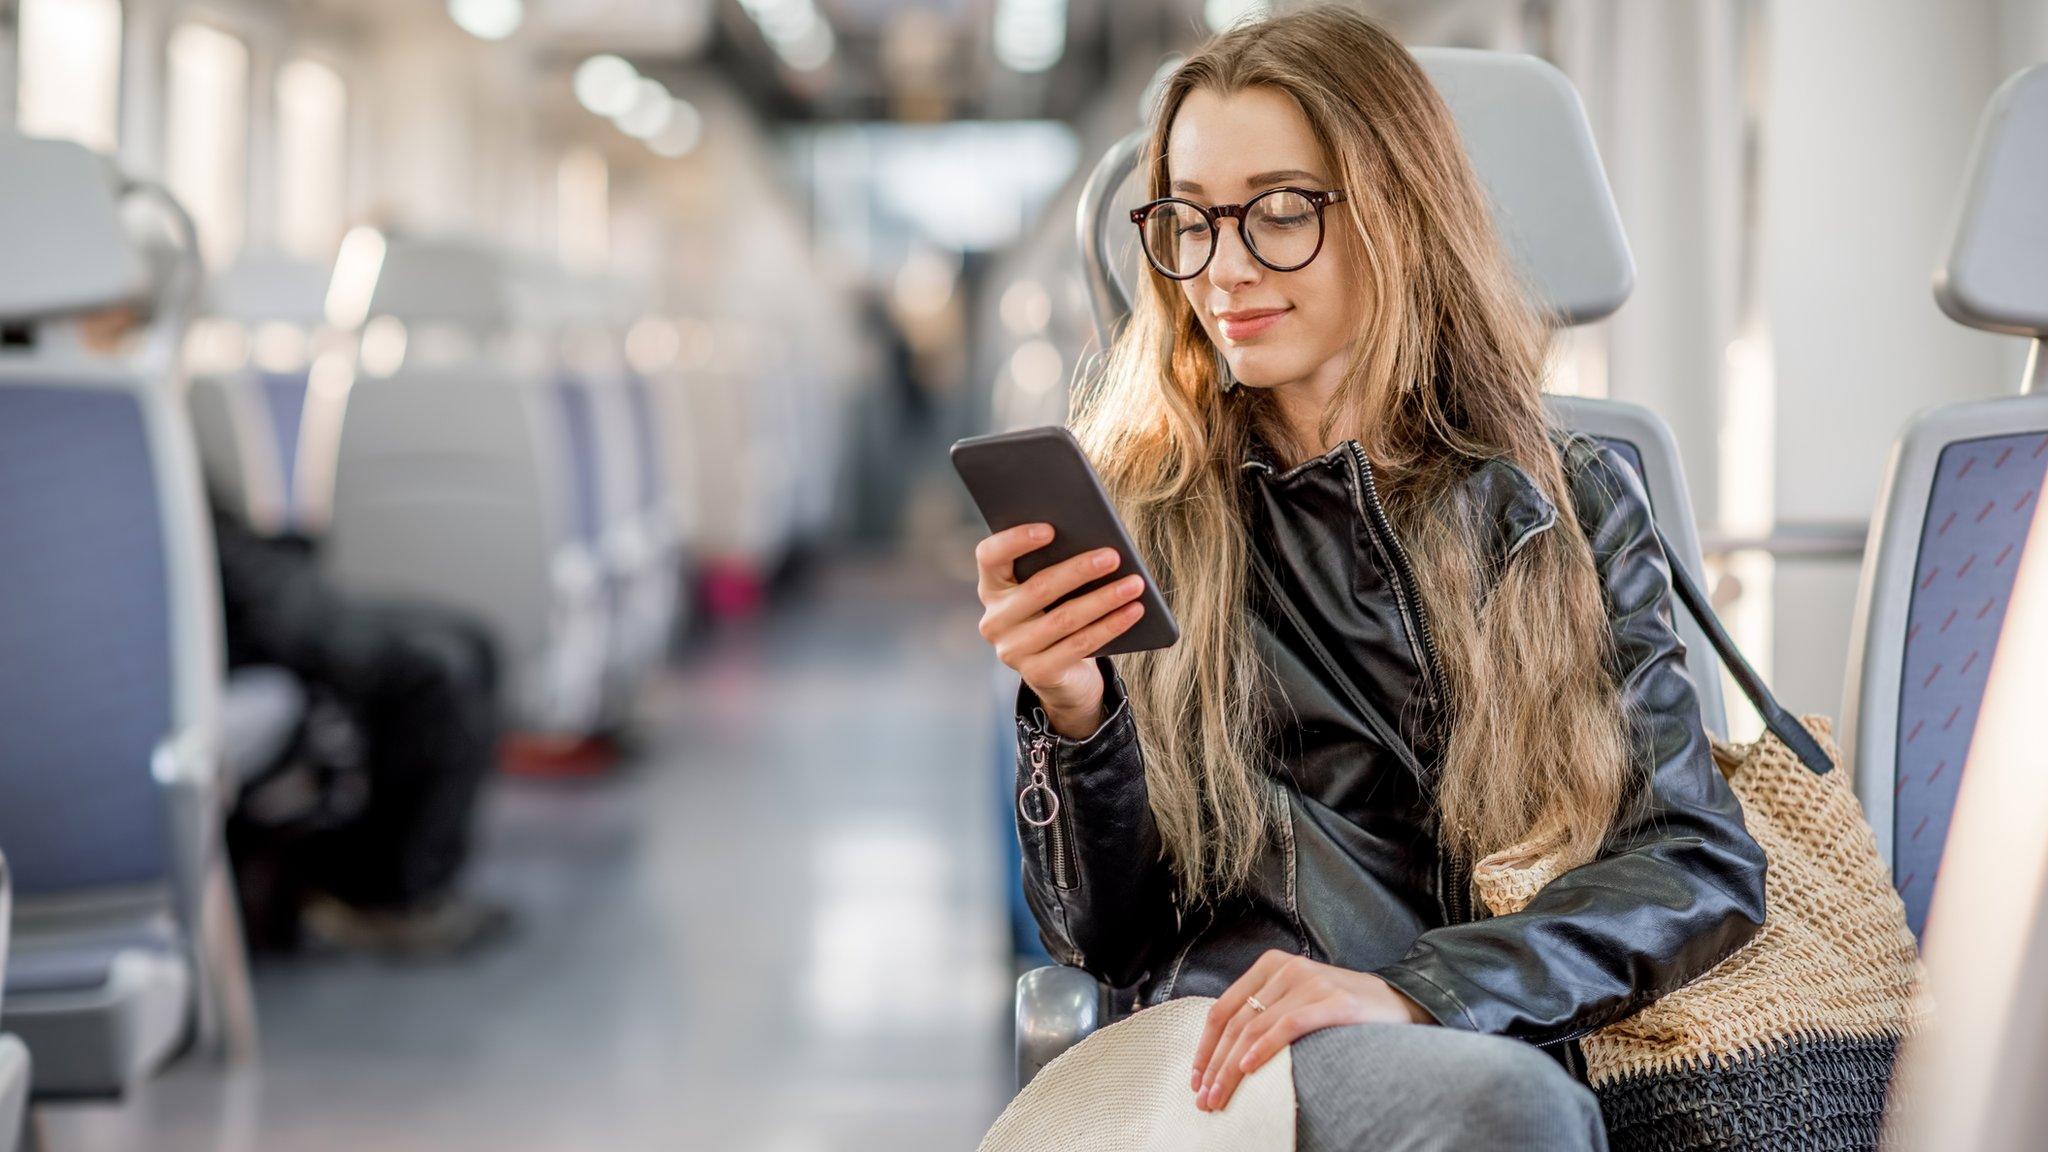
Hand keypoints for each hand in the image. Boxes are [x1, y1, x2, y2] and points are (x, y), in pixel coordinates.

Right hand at [974, 523, 1147, 736]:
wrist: (1061, 674)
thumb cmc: (1058, 613)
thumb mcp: (1052, 591)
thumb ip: (1057, 565)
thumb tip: (1096, 544)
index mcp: (992, 587)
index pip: (990, 556)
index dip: (1015, 540)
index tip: (1051, 528)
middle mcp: (995, 620)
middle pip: (1038, 588)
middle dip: (1080, 570)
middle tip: (1114, 556)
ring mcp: (1012, 650)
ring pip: (1064, 618)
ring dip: (1104, 599)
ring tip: (1134, 584)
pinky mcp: (1037, 673)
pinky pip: (1079, 645)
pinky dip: (1110, 626)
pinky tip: (1133, 611)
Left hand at [1190, 951, 1431, 1111]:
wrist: (1399, 1002)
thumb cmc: (1341, 1008)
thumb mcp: (1297, 999)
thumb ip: (1265, 1012)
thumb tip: (1225, 1055)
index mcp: (1271, 966)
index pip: (1223, 1009)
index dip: (1205, 1047)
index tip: (1196, 1079)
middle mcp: (1287, 969)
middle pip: (1236, 1022)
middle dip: (1215, 1065)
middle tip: (1205, 1098)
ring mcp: (1310, 983)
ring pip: (1255, 1028)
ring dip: (1232, 1068)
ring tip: (1221, 1096)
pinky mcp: (1333, 1002)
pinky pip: (1288, 1026)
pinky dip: (1264, 1048)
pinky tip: (1249, 1069)